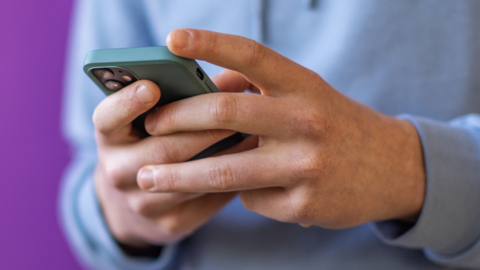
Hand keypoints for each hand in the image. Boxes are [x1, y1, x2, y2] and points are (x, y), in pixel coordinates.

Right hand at [93, 79, 250, 246]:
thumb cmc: (149, 145)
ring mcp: (141, 203)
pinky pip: (206, 200)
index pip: (107, 118)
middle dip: (201, 129)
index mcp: (109, 137)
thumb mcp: (148, 121)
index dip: (127, 103)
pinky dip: (231, 180)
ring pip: (189, 178)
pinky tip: (251, 164)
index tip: (152, 85)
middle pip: (161, 150)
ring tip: (253, 134)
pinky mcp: (168, 224)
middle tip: (234, 111)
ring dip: (224, 155)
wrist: (133, 206)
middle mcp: (117, 171)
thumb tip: (233, 75)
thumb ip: (183, 94)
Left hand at [137, 29, 425, 228]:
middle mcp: (306, 121)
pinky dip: (241, 192)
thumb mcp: (309, 97)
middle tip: (150, 126)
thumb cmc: (337, 125)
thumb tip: (202, 104)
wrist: (393, 167)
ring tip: (148, 178)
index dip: (211, 42)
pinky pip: (251, 199)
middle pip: (225, 113)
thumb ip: (262, 96)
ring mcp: (306, 165)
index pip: (252, 55)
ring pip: (225, 171)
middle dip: (177, 119)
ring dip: (179, 176)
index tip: (172, 38)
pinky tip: (252, 187)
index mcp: (305, 86)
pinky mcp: (304, 204)